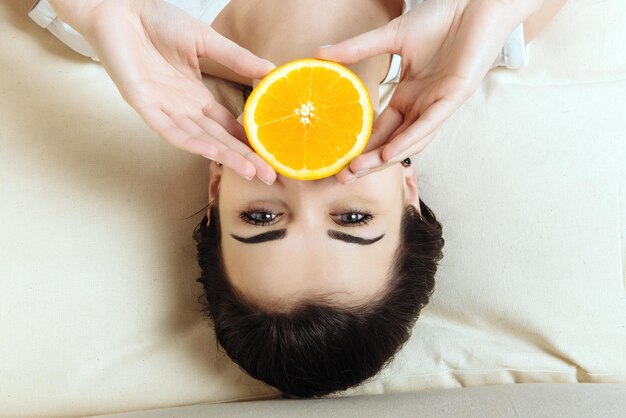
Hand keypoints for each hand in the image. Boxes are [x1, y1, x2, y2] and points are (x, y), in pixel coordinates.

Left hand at [52, 0, 276, 183]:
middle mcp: (182, 108)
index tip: (272, 156)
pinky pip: (169, 128)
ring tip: (248, 170)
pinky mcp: (143, 104)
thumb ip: (236, 59)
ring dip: (223, 156)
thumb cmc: (158, 21)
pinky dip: (190, 141)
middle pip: (218, 138)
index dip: (249, 141)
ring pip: (198, 139)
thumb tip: (272, 70)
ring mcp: (164, 108)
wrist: (121, 6)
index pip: (228, 125)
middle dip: (243, 158)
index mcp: (196, 96)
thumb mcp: (206, 40)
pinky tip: (211, 152)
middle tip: (269, 176)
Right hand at [317, 0, 542, 182]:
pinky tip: (390, 153)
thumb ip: (357, 48)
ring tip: (359, 170)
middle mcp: (421, 106)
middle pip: (392, 143)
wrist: (474, 2)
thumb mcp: (391, 37)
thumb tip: (320, 54)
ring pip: (410, 142)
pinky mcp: (455, 96)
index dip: (361, 146)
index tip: (338, 160)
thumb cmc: (440, 17)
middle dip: (368, 162)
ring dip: (385, 158)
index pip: (381, 129)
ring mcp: (438, 104)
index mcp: (408, 97)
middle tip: (341, 176)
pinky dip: (410, 140)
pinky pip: (430, 124)